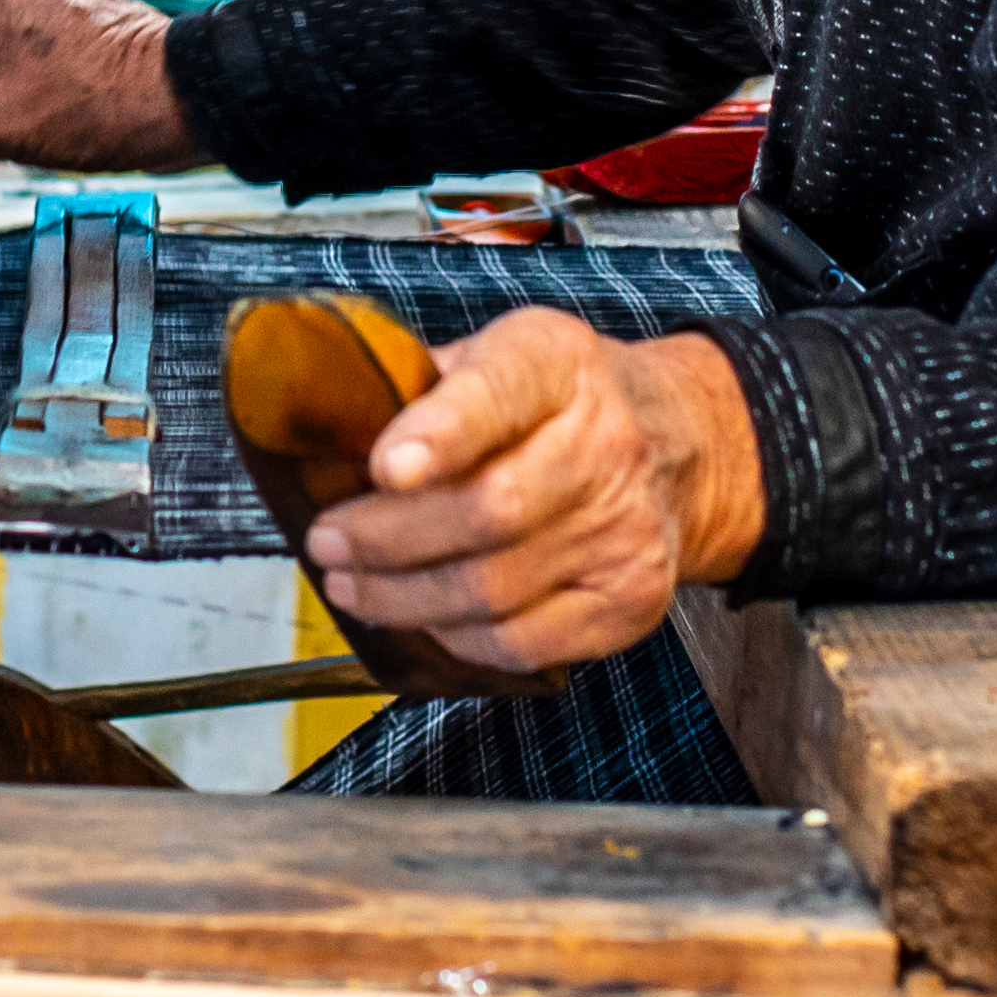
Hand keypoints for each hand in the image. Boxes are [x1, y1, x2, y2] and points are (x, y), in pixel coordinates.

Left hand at [299, 312, 766, 674]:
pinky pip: (522, 643)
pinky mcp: (628, 600)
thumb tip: (318, 428)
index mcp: (556, 364)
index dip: (439, 434)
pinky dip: (458, 639)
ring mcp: (623, 530)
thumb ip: (419, 385)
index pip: (499, 394)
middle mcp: (604, 444)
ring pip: (492, 589)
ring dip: (404, 599)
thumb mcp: (497, 353)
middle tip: (328, 544)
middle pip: (486, 511)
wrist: (678, 445)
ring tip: (355, 586)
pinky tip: (426, 617)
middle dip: (386, 540)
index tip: (384, 467)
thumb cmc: (559, 401)